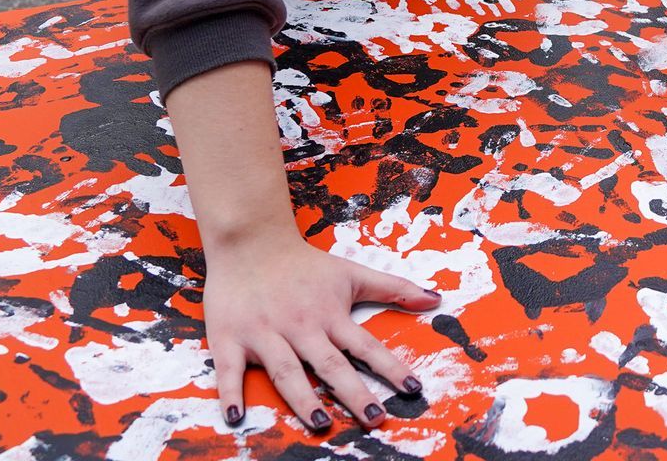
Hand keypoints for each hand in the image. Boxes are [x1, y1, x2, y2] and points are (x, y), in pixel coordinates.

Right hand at [204, 227, 439, 431]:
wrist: (250, 242)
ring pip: (286, 371)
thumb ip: (394, 288)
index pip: (366, 345)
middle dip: (354, 393)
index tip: (413, 389)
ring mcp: (264, 333)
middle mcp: (300, 326)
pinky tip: (236, 418)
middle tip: (375, 419)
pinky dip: (231, 393)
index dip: (391, 367)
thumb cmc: (304, 264)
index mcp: (330, 314)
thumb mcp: (352, 272)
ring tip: (321, 424)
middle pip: (330, 364)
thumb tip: (437, 299)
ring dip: (302, 399)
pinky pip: (229, 371)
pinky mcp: (229, 338)